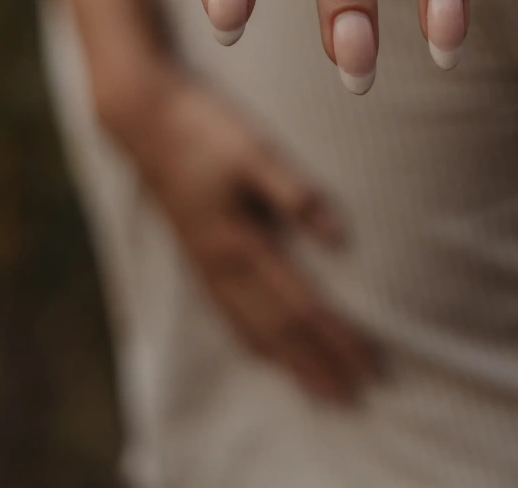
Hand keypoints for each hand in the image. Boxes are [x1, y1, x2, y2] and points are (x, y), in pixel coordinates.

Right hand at [107, 63, 378, 403]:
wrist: (145, 119)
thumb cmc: (205, 128)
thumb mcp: (255, 150)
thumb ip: (295, 194)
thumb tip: (339, 239)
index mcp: (241, 243)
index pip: (303, 306)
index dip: (339, 339)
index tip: (372, 365)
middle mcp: (223, 266)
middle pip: (281, 332)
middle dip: (321, 366)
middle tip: (358, 398)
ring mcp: (206, 266)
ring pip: (253, 332)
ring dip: (291, 365)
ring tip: (321, 391)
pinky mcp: (197, 257)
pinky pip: (230, 317)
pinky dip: (255, 344)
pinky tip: (264, 351)